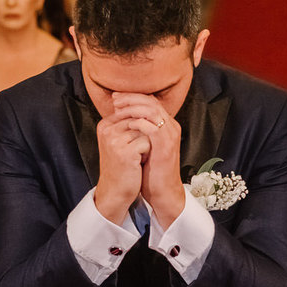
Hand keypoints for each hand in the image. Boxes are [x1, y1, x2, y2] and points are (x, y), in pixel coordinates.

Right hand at [92, 110, 151, 222]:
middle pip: (139, 119)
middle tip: (137, 151)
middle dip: (145, 134)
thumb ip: (129, 122)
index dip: (142, 126)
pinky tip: (139, 162)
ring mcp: (114, 140)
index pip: (132, 111)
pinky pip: (147, 142)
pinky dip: (148, 152)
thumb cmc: (122, 165)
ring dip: (148, 143)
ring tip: (137, 157)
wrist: (115, 191)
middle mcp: (107, 130)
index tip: (135, 143)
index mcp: (105, 124)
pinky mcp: (125, 151)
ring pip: (145, 130)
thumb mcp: (121, 140)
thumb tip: (149, 102)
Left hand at [111, 93, 185, 223]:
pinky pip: (152, 127)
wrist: (163, 190)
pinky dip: (138, 122)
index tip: (116, 97)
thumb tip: (123, 118)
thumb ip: (140, 131)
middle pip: (152, 101)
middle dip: (131, 98)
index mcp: (166, 125)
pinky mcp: (165, 145)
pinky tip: (127, 123)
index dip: (133, 97)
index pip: (151, 101)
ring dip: (133, 107)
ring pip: (152, 110)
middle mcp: (171, 126)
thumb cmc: (151, 170)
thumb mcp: (145, 145)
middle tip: (115, 99)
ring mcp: (170, 135)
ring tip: (118, 108)